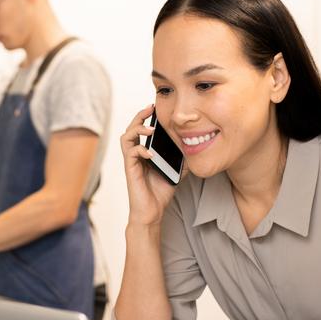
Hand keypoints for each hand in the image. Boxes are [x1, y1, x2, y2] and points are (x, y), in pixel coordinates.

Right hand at [120, 104, 180, 226]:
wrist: (152, 212)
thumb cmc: (160, 192)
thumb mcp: (177, 171)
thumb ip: (182, 159)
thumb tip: (195, 148)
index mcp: (145, 152)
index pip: (143, 129)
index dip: (147, 117)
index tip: (157, 107)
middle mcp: (137, 154)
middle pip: (132, 128)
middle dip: (140, 116)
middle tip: (150, 108)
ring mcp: (132, 161)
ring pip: (126, 137)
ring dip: (136, 129)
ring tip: (149, 129)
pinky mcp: (130, 170)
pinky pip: (131, 154)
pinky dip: (140, 150)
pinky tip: (150, 153)